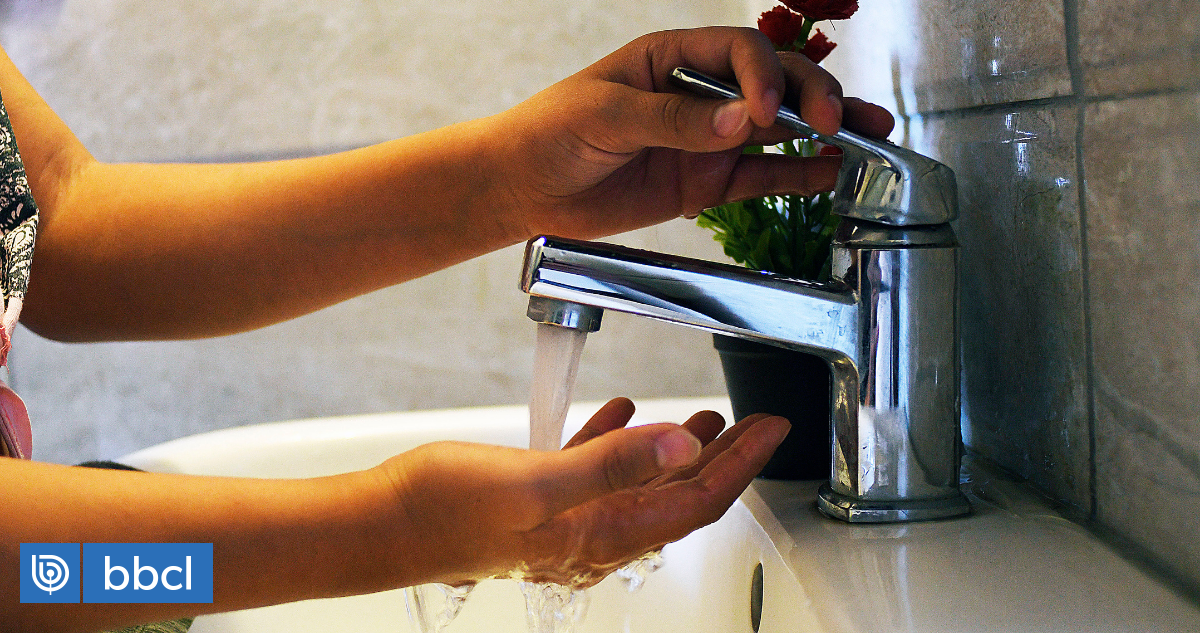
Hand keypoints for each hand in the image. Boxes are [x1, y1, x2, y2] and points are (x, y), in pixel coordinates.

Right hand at [377, 398, 788, 586]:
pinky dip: (618, 444)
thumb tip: (683, 449)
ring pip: (641, 486)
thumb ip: (612, 464)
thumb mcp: (535, 484)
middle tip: (753, 426)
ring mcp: (564, 521)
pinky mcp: (536, 502)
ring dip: (677, 453)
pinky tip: (620, 416)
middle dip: (722, 460)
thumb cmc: (443, 511)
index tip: (772, 430)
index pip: (695, 502)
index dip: (741, 465)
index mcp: (602, 534)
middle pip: (677, 497)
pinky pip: (594, 473)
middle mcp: (591, 536)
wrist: (380, 524)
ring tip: (704, 423)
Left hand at [487, 26, 894, 241]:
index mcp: (674, 58)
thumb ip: (673, 120)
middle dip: (814, 98)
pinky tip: (833, 175)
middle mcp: (700, 94)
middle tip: (838, 122)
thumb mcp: (606, 115)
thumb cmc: (550, 132)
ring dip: (825, 134)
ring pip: (780, 131)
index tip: (767, 111)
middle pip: (774, 86)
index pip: (740, 53)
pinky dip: (799, 178)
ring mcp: (708, 140)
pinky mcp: (706, 184)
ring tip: (870, 139)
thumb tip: (739, 121)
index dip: (763, 77)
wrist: (524, 189)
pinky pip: (762, 178)